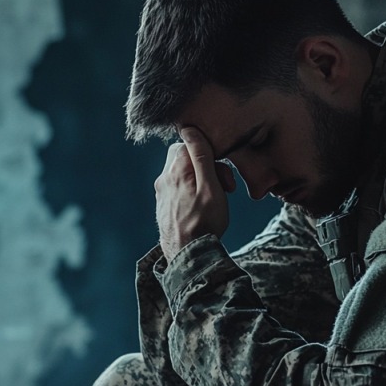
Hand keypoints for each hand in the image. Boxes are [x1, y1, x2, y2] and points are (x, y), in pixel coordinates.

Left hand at [155, 127, 236, 260]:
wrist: (188, 257)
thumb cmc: (204, 223)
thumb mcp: (211, 187)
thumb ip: (201, 156)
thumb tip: (189, 129)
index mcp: (176, 169)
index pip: (190, 142)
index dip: (210, 154)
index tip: (223, 176)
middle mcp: (164, 178)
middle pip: (185, 157)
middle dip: (206, 166)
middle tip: (223, 187)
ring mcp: (161, 192)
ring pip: (182, 173)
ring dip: (200, 180)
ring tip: (214, 199)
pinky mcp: (163, 205)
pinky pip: (178, 188)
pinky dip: (191, 192)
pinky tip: (201, 208)